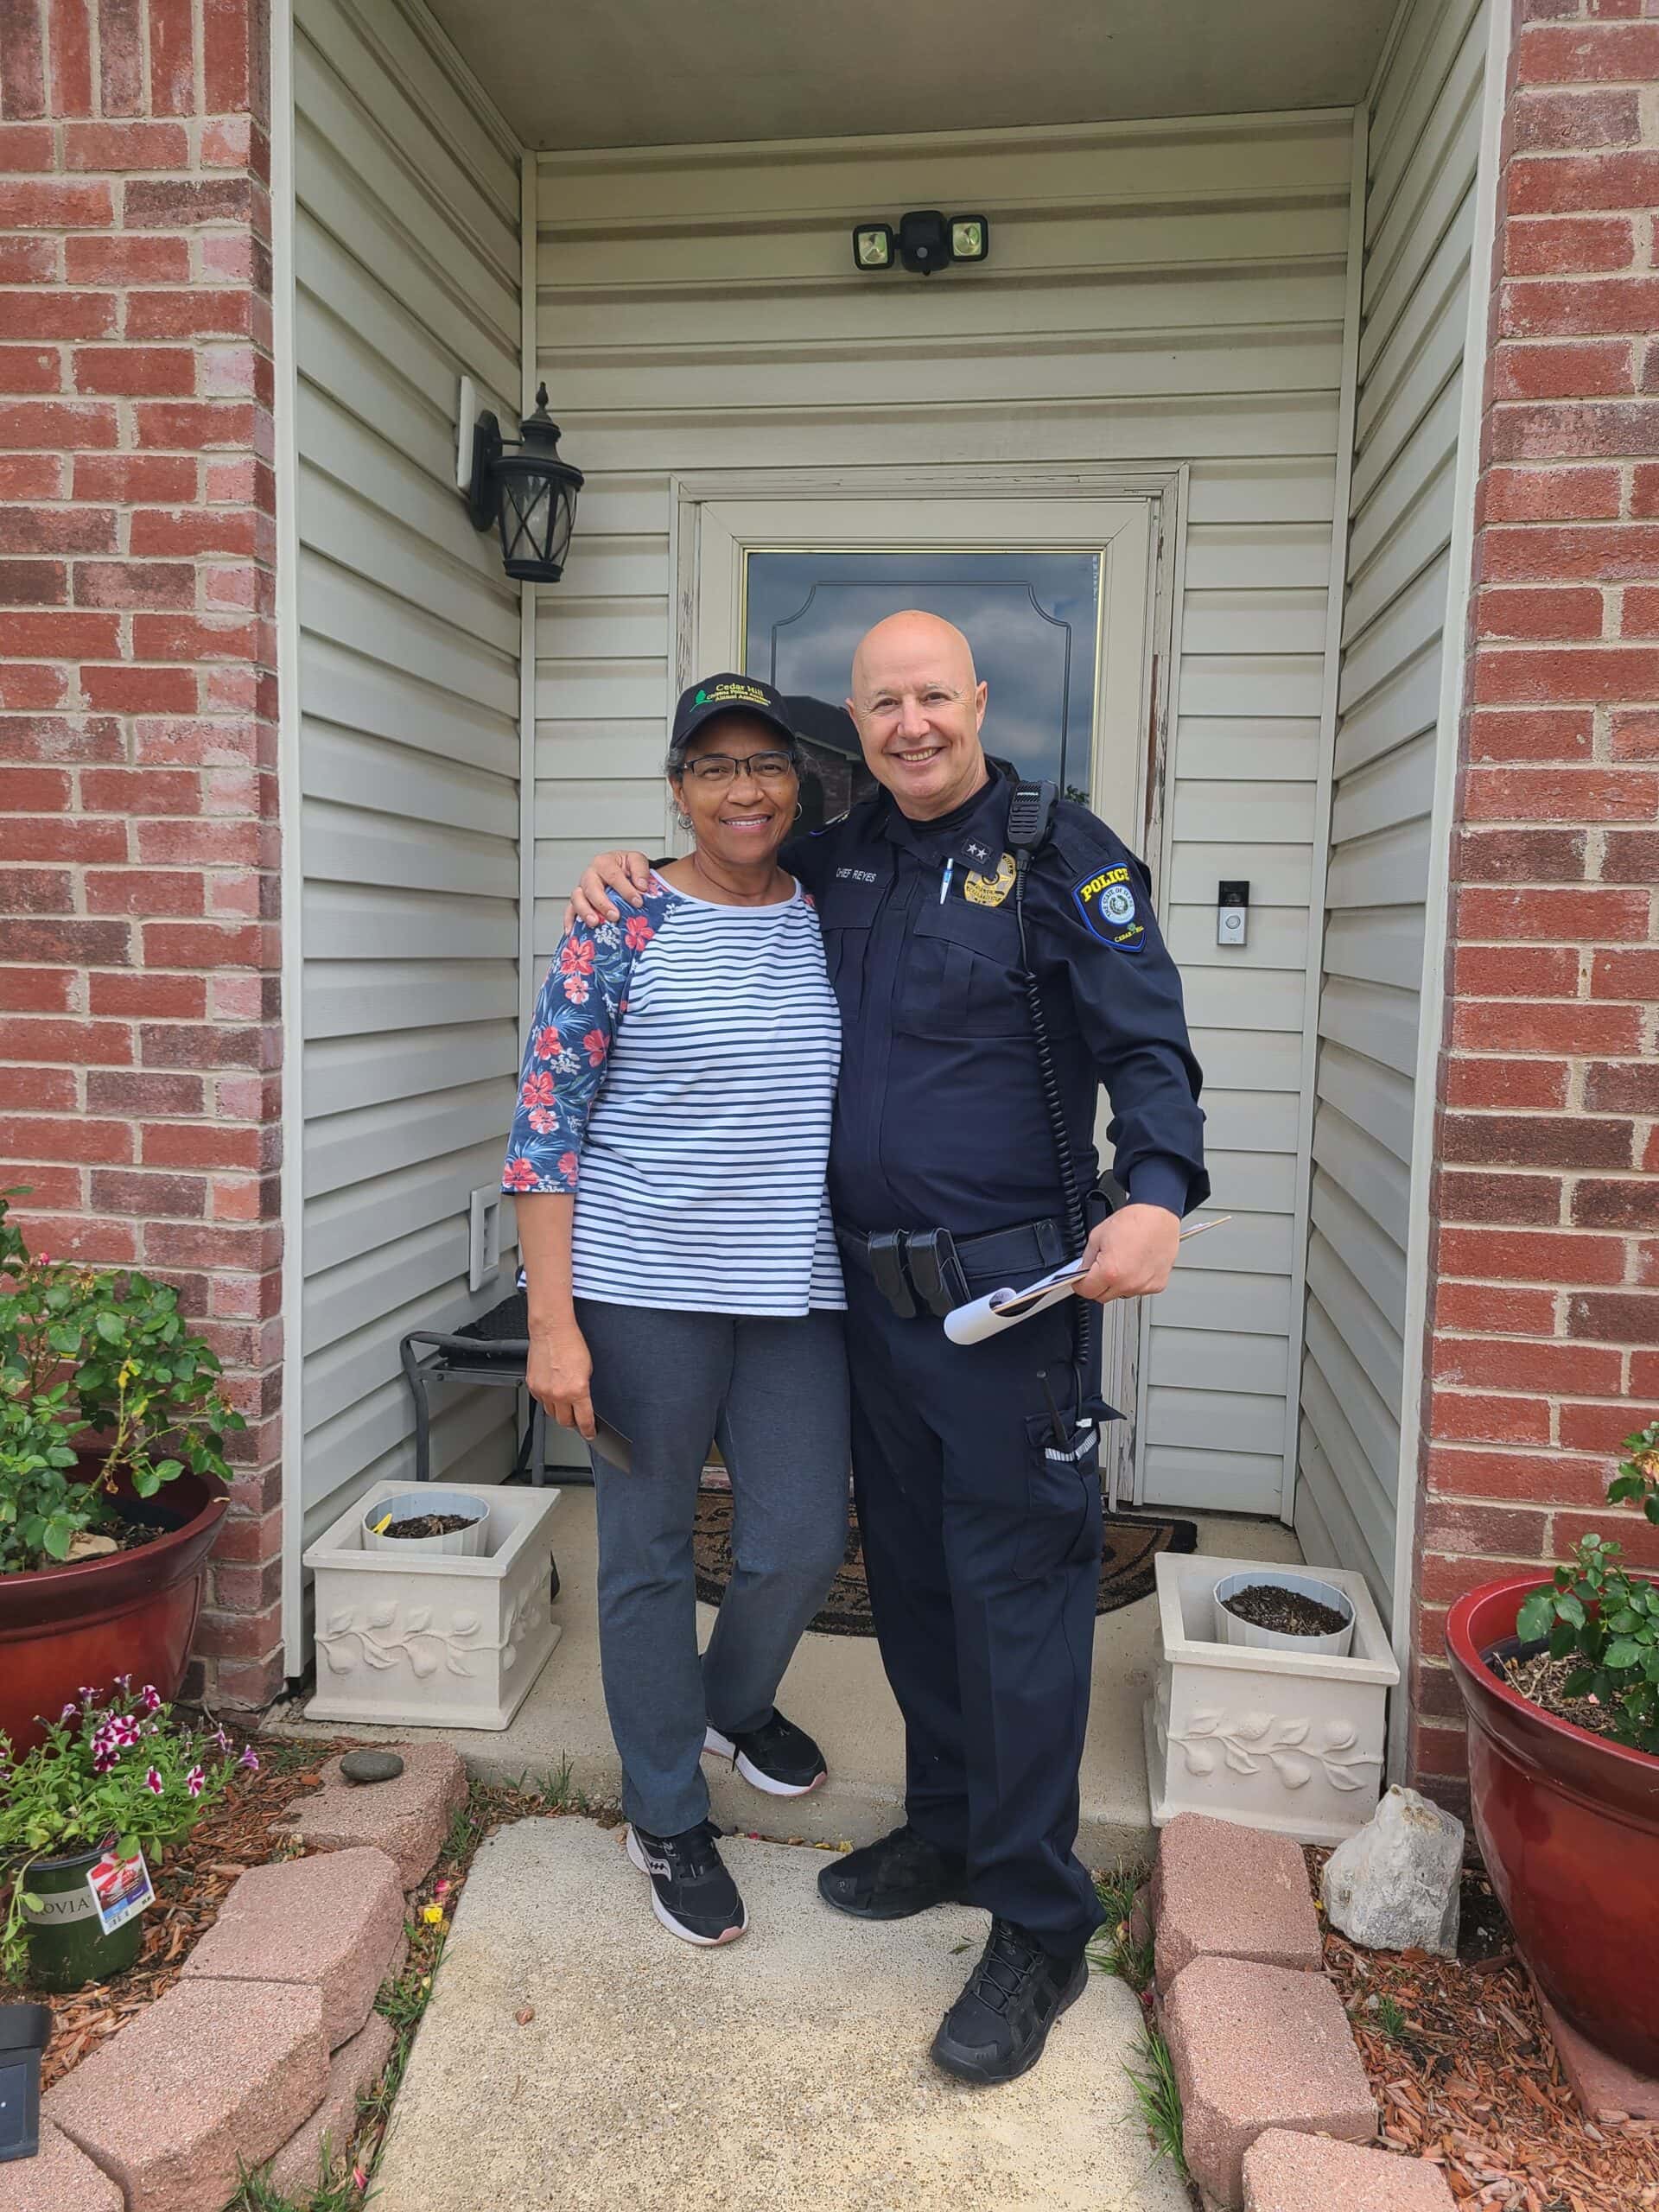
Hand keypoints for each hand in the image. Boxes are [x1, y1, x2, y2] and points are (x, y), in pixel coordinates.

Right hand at [526, 1321, 594, 1439]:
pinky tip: (552, 1390)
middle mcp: (559, 1394)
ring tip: (564, 1403)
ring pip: (551, 1413)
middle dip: (572, 1422)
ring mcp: (543, 1391)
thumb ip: (584, 1389)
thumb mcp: (588, 1370)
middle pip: (565, 1421)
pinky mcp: (532, 1386)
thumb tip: (583, 1401)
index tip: (590, 1433)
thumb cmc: (571, 1345)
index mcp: (577, 1391)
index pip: (584, 1420)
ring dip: (558, 1412)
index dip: (588, 1430)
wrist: (552, 1331)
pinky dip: (547, 1400)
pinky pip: (540, 1401)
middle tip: (576, 1418)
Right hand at [564, 850, 652, 930]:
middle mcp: (590, 875)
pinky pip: (570, 910)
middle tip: (614, 916)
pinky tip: (572, 932)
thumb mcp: (636, 861)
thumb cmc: (626, 867)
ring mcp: (582, 889)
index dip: (625, 890)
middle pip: (591, 888)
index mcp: (604, 863)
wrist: (621, 871)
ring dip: (585, 911)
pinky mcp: (578, 902)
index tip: (637, 902)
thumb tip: (641, 886)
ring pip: (577, 898)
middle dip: (602, 903)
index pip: (613, 876)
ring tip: (595, 922)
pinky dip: (569, 921)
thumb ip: (640, 870)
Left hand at [1075, 1204, 1180, 1303]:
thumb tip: (1083, 1271)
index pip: (1086, 1291)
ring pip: (1121, 1294)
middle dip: (1097, 1286)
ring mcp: (1144, 1286)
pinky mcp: (1157, 1285)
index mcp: (1110, 1272)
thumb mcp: (1097, 1236)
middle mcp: (1128, 1283)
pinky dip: (1134, 1282)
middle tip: (1099, 1269)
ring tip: (1122, 1262)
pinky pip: (1138, 1290)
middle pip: (1102, 1297)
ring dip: (1117, 1284)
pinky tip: (1135, 1265)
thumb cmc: (1134, 1221)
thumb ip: (1087, 1259)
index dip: (1080, 1284)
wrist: (1159, 1217)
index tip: (1080, 1280)